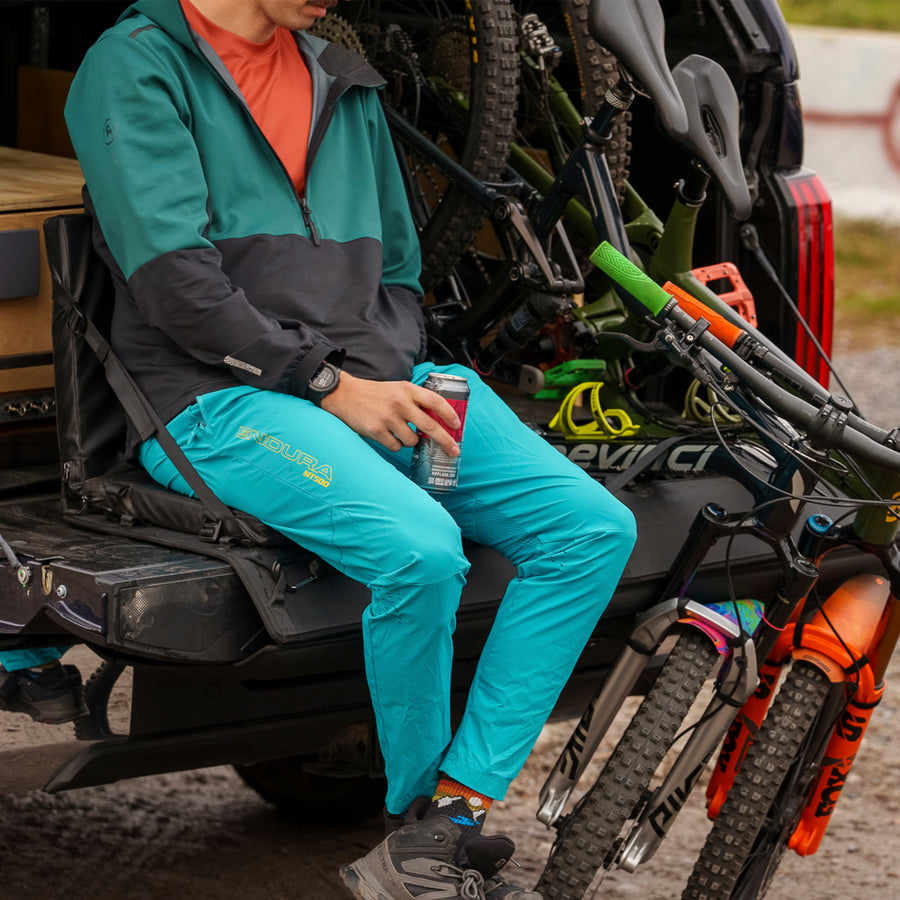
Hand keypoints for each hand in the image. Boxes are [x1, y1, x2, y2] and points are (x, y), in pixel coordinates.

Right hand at [321, 372, 460, 456]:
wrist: (345, 395)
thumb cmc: (375, 394)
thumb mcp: (398, 389)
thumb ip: (415, 401)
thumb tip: (437, 421)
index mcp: (407, 389)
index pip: (435, 401)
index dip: (449, 415)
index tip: (457, 426)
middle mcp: (400, 403)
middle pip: (430, 426)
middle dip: (445, 441)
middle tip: (453, 451)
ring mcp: (388, 417)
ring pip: (412, 440)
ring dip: (411, 441)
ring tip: (400, 432)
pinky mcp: (377, 430)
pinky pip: (396, 447)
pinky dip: (395, 445)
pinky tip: (387, 435)